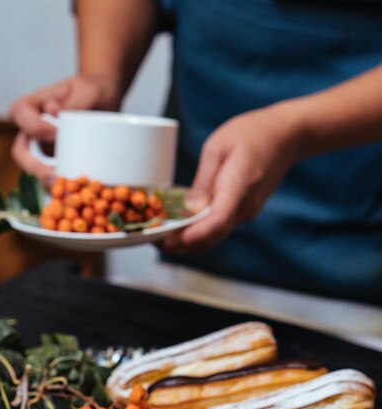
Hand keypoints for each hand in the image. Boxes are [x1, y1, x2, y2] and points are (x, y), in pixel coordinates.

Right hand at [9, 75, 120, 185]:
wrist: (107, 103)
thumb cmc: (94, 92)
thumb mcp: (88, 91)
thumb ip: (74, 101)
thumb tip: (55, 113)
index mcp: (34, 107)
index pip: (18, 113)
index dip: (32, 126)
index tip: (55, 131)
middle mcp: (34, 131)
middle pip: (21, 151)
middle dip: (34, 166)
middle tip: (53, 174)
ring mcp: (46, 151)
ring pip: (36, 172)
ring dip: (49, 183)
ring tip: (67, 189)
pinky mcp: (61, 166)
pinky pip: (56, 181)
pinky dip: (64, 190)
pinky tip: (75, 196)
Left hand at [162, 103, 301, 253]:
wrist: (285, 136)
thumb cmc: (251, 133)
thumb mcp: (218, 148)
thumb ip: (203, 181)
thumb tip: (189, 209)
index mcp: (238, 189)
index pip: (215, 224)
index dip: (189, 236)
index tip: (165, 240)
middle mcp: (244, 208)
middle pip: (210, 238)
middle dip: (180, 245)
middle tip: (152, 240)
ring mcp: (246, 213)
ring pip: (214, 237)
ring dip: (188, 241)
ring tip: (161, 234)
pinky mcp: (243, 211)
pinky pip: (218, 228)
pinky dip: (199, 231)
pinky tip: (181, 224)